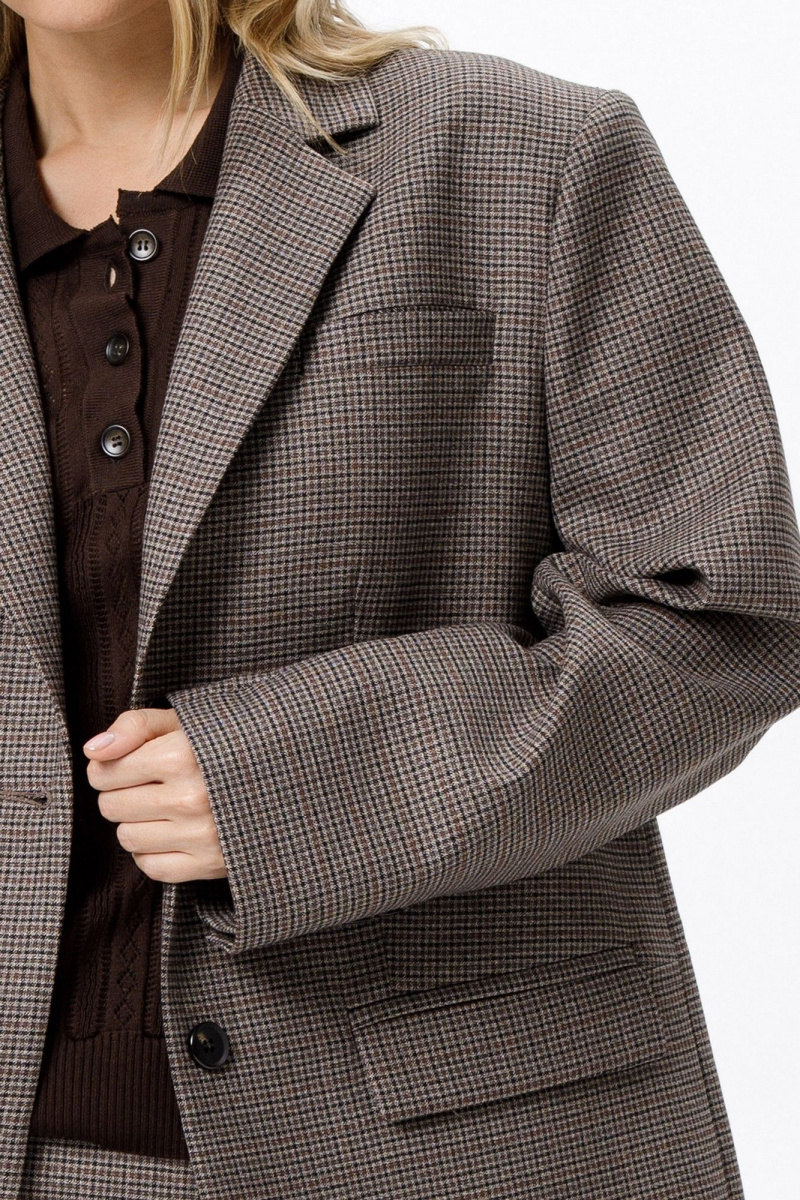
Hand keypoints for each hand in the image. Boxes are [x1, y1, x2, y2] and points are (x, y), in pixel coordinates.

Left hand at [84, 707, 227, 883]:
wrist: (285, 778)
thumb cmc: (224, 744)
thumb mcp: (183, 721)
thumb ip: (134, 726)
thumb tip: (93, 751)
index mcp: (182, 756)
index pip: (103, 773)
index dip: (110, 767)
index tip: (131, 764)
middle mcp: (191, 798)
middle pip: (110, 807)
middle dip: (121, 794)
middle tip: (149, 785)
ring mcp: (202, 835)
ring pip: (127, 838)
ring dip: (137, 823)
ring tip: (164, 808)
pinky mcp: (211, 864)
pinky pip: (151, 867)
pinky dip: (153, 852)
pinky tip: (174, 832)